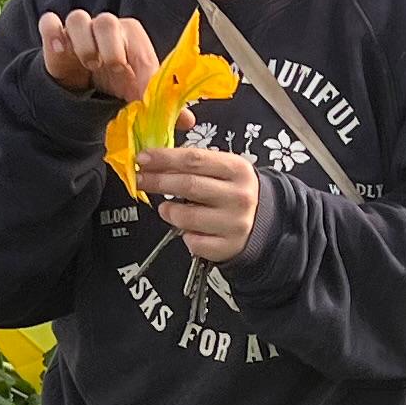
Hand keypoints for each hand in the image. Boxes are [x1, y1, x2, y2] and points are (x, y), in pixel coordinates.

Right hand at [38, 9, 158, 102]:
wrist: (85, 86)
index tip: (131, 80)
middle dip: (109, 47)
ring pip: (78, 19)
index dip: (133, 58)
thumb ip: (160, 104)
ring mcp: (78, 30)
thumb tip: (187, 121)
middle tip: (110, 69)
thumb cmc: (116, 83)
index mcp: (129, 36)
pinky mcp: (55, 37)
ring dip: (83, 43)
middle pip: (105, 21)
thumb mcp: (138, 94)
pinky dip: (53, 33)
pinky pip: (50, 22)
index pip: (132, 35)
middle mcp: (104, 27)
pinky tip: (60, 51)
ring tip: (88, 66)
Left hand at [134, 143, 262, 265]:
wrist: (264, 221)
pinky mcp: (227, 246)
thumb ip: (195, 163)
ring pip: (186, 216)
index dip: (164, 158)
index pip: (194, 159)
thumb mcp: (224, 170)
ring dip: (169, 211)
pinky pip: (193, 241)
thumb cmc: (235, 192)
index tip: (143, 158)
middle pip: (188, 185)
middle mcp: (238, 196)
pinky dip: (185, 235)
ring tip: (167, 208)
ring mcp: (234, 223)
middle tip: (141, 180)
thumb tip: (156, 160)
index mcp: (237, 170)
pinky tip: (189, 229)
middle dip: (158, 181)